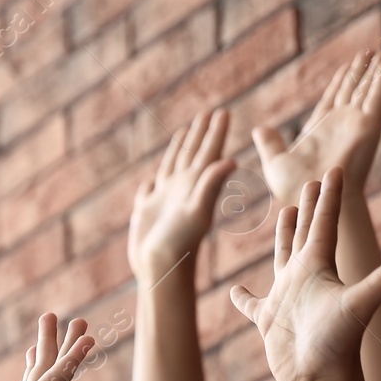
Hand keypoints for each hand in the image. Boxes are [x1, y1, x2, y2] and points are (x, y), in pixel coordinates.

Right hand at [128, 110, 235, 281]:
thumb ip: (211, 185)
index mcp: (196, 185)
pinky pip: (151, 188)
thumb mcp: (198, 211)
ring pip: (173, 167)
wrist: (160, 268)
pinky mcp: (149, 211)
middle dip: (200, 133)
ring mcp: (165, 200)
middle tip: (210, 112)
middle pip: (193, 154)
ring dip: (180, 149)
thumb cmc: (180, 243)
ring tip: (185, 131)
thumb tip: (231, 160)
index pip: (209, 153)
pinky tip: (154, 177)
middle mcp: (182, 189)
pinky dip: (154, 179)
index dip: (215, 132)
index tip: (223, 111)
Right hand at [231, 169, 380, 380]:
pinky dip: (242, 298)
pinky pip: (251, 305)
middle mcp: (304, 279)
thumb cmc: (337, 343)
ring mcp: (286, 298)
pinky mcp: (268, 320)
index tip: (332, 170)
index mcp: (320, 268)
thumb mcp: (359, 305)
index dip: (330, 197)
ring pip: (282, 258)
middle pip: (305, 234)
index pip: (326, 224)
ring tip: (284, 214)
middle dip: (309, 207)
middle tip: (309, 180)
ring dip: (283, 236)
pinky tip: (235, 290)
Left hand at [254, 51, 380, 201]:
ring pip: (367, 90)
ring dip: (375, 71)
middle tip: (370, 51)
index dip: (341, 81)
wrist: (314, 194)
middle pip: (352, 90)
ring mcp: (355, 123)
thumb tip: (260, 130)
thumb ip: (270, 143)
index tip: (347, 65)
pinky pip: (376, 97)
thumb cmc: (294, 187)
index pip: (333, 98)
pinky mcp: (367, 124)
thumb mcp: (275, 161)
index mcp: (320, 129)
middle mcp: (340, 124)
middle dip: (360, 71)